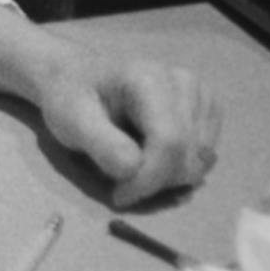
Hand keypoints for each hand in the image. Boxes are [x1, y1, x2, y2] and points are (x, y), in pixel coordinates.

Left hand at [0, 6, 221, 207]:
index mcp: (152, 80)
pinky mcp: (204, 106)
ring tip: (128, 163)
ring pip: (202, 158)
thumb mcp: (70, 119)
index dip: (147, 181)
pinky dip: (178, 164)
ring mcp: (199, 92)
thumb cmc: (65, 93)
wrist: (66, 72)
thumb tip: (132, 169)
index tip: (118, 198)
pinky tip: (145, 154)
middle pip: (192, 156)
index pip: (171, 145)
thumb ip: (102, 143)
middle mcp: (185, 82)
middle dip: (156, 182)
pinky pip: (204, 151)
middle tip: (119, 187)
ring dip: (168, 175)